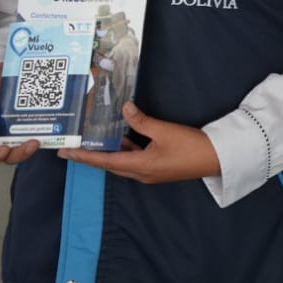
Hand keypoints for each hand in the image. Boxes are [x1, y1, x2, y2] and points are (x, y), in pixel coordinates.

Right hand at [0, 63, 39, 166]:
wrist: (5, 68)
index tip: (4, 149)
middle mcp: (1, 135)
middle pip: (9, 156)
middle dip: (20, 154)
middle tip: (30, 144)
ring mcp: (17, 129)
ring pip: (24, 148)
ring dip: (31, 148)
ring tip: (39, 140)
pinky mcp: (31, 121)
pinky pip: (38, 132)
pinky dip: (43, 134)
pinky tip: (48, 130)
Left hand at [60, 103, 220, 183]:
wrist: (217, 159)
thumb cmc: (192, 146)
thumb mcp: (165, 130)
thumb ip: (142, 121)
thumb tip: (124, 108)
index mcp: (141, 166)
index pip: (105, 161)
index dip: (83, 157)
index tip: (65, 152)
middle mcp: (142, 173)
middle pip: (110, 165)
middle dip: (91, 156)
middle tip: (74, 146)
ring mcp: (150, 173)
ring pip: (122, 163)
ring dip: (109, 153)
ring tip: (95, 140)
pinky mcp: (158, 169)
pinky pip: (135, 161)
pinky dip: (126, 151)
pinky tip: (124, 139)